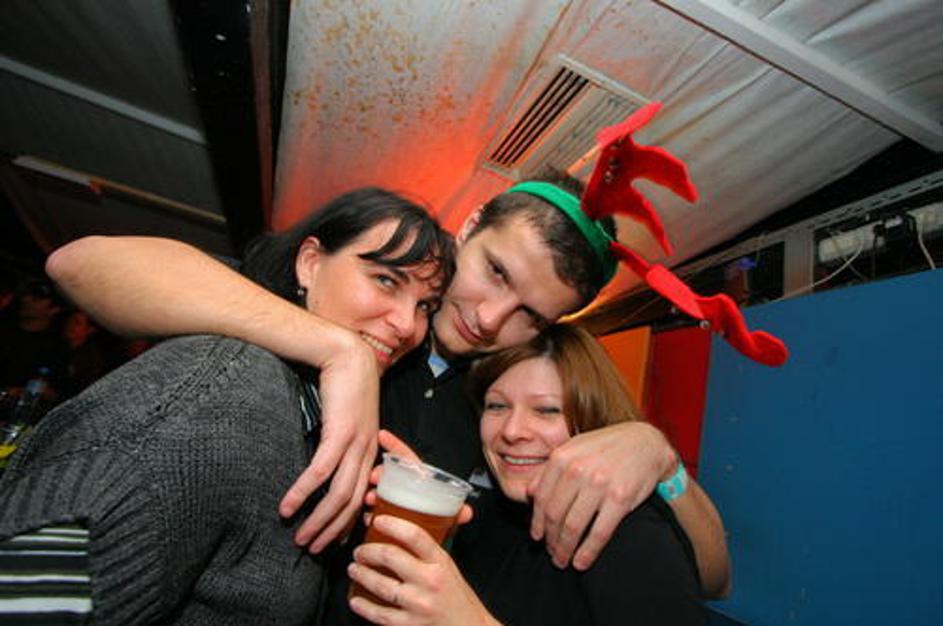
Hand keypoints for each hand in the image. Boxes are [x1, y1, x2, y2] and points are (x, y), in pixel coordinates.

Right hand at [278, 333, 379, 552]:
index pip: (362, 497)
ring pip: (338, 495)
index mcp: (371, 451)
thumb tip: (323, 463)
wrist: (346, 355)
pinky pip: (320, 472)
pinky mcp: (340, 433)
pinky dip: (303, 493)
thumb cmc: (344, 385)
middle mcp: (368, 452)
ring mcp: (356, 444)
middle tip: (311, 549)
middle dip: (331, 531)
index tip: (332, 540)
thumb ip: (341, 442)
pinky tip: (288, 507)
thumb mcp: (348, 420)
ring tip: (299, 538)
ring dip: (317, 520)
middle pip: (352, 504)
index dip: (347, 522)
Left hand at [348, 515, 499, 625]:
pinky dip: (364, 606)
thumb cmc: (458, 597)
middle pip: (390, 556)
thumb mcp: (448, 567)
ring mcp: (419, 604)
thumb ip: (428, 551)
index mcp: (441, 562)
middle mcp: (430, 581)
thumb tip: (400, 533)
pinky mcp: (410, 625)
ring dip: (361, 574)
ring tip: (354, 569)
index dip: (392, 524)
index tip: (378, 520)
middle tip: (359, 551)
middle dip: (367, 551)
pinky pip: (380, 614)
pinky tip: (355, 599)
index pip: (414, 535)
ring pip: (381, 585)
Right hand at [363, 430, 473, 526]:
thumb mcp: (447, 518)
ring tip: (370, 499)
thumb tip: (467, 512)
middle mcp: (404, 489)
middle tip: (373, 478)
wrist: (427, 552)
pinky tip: (368, 517)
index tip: (382, 435)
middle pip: (389, 474)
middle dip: (379, 473)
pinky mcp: (384, 517)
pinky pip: (374, 511)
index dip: (395, 445)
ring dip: (372, 493)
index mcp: (420, 483)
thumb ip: (456, 513)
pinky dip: (369, 512)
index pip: (407, 458)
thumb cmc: (437, 528)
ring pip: (379, 492)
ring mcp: (392, 502)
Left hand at [528, 420, 675, 569]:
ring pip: (573, 527)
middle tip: (551, 553)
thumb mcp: (574, 449)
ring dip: (564, 549)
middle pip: (554, 515)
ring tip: (562, 560)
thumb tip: (529, 494)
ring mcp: (599, 484)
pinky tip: (581, 562)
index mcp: (562, 457)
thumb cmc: (605, 448)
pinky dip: (587, 552)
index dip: (537, 522)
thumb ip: (550, 471)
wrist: (645, 443)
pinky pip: (599, 533)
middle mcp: (577, 469)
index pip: (541, 498)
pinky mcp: (620, 498)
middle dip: (550, 539)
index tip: (537, 537)